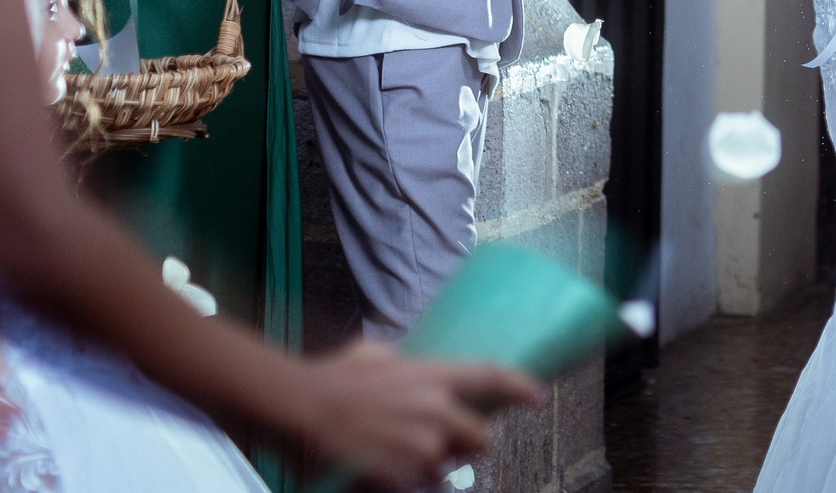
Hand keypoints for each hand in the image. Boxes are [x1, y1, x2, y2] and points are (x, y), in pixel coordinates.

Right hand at [289, 340, 540, 490]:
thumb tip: (402, 364)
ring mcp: (420, 446)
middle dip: (470, 443)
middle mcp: (436, 411)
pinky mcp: (400, 475)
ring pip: (447, 468)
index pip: (492, 377)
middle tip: (448, 441)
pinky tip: (386, 468)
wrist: (298, 409)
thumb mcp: (373, 355)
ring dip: (433, 466)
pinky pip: (419, 485)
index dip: (521, 387)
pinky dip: (409, 481)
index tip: (537, 397)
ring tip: (400, 453)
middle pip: (481, 437)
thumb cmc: (330, 379)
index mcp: (433, 375)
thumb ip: (400, 363)